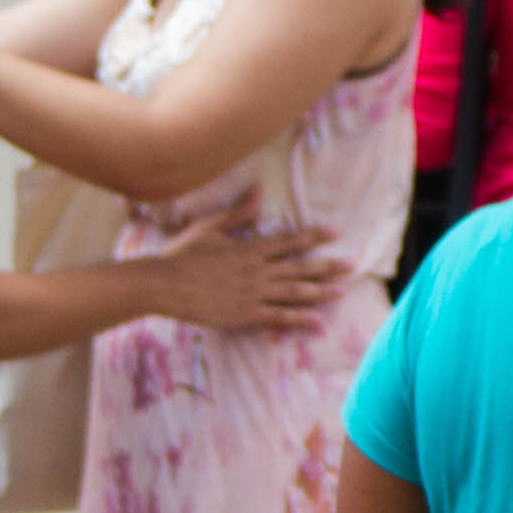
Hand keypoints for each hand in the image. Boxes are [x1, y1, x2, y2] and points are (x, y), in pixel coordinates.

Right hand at [142, 196, 351, 330]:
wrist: (160, 284)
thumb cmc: (180, 254)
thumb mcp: (209, 227)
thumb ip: (237, 213)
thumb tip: (258, 191)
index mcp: (249, 248)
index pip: (289, 241)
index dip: (313, 236)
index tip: (335, 233)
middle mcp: (256, 271)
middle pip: (299, 267)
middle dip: (327, 266)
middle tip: (351, 266)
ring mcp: (252, 294)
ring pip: (294, 292)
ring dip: (320, 292)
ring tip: (342, 292)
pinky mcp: (244, 315)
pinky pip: (278, 317)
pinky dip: (300, 319)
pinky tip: (318, 321)